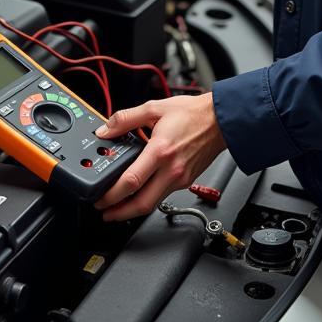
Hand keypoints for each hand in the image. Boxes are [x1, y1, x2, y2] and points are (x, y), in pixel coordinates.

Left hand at [93, 93, 226, 221]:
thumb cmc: (192, 113)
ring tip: (118, 206)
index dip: (112, 194)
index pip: (131, 181)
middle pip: (141, 204)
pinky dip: (148, 197)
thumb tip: (105, 130)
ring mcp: (180, 179)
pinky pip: (163, 194)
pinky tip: (140, 191)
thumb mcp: (154, 108)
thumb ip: (126, 119)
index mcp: (160, 151)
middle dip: (119, 213)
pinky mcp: (186, 181)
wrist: (221, 120)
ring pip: (153, 203)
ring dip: (133, 208)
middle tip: (105, 212)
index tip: (100, 198)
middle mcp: (171, 170)